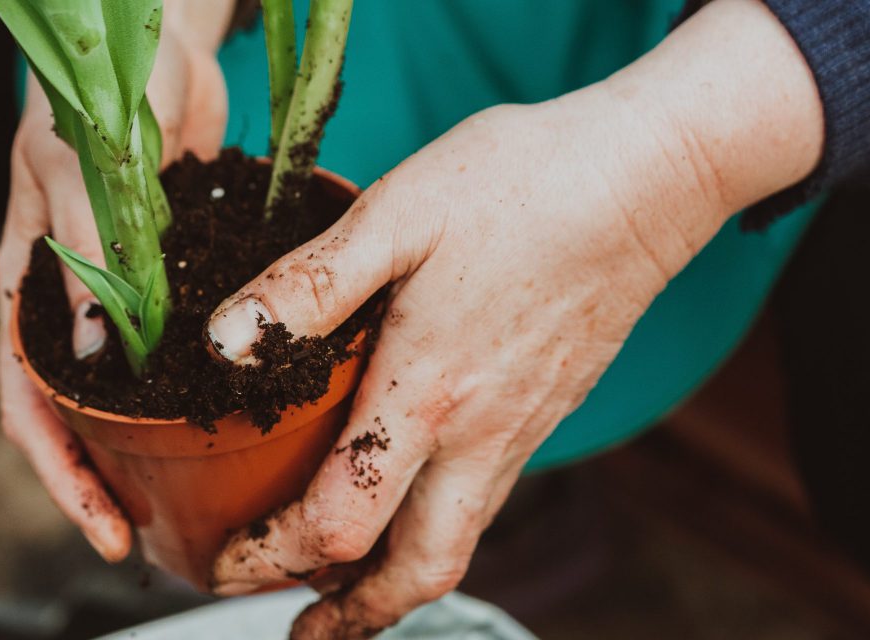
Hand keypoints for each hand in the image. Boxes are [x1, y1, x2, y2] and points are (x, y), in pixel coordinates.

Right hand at [0, 8, 228, 561]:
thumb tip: (94, 355)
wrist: (153, 44)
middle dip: (106, 479)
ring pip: (128, 391)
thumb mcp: (80, 173)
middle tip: (153, 532)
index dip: (61, 475)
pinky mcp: (170, 274)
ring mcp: (122, 294)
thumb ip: (87, 254)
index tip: (103, 529)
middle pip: (78, 415)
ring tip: (198, 492)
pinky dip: (194, 383)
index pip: (29, 404)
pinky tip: (235, 411)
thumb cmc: (97, 95)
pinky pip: (177, 345)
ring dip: (151, 443)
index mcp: (28, 286)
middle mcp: (71, 302)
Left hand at [205, 0, 822, 635]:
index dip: (270, 558)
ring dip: (392, 582)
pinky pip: (485, 500)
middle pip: (416, 571)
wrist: (646, 177)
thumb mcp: (398, 215)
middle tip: (299, 629)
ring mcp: (522, 430)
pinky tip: (409, 496)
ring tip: (341, 588)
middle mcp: (480, 434)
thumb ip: (309, 287)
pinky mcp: (545, 411)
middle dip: (349, 616)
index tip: (225, 564)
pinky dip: (434, 528)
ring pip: (456, 544)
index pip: (339, 524)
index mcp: (428, 393)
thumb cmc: (521, 184)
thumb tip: (223, 344)